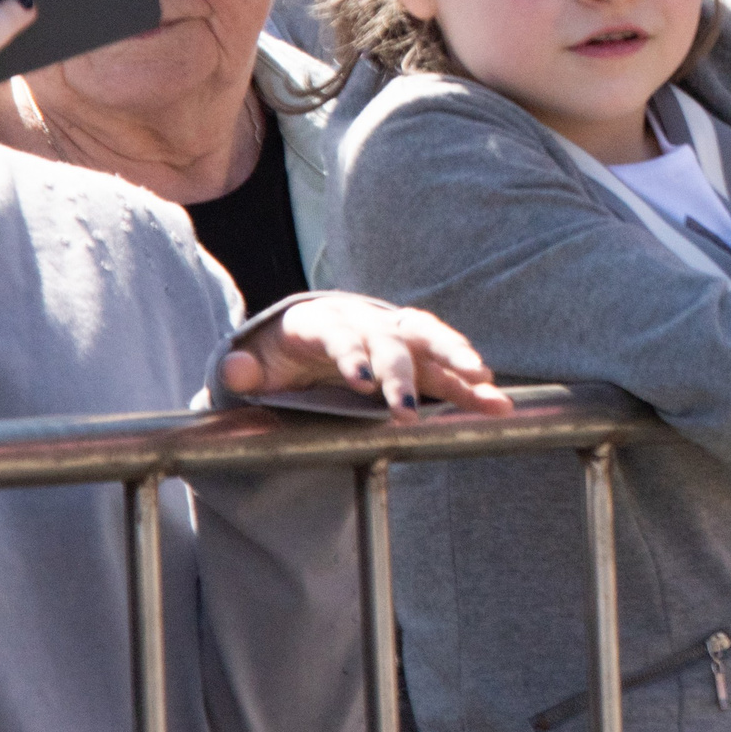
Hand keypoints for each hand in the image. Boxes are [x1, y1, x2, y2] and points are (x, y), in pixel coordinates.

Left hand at [218, 292, 514, 423]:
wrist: (303, 344)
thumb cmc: (279, 358)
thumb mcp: (254, 364)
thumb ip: (242, 369)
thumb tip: (235, 371)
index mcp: (320, 320)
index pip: (337, 333)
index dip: (350, 354)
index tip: (362, 384)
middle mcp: (363, 319)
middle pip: (387, 339)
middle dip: (400, 373)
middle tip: (405, 411)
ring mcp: (392, 333)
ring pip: (428, 339)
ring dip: (455, 359)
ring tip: (481, 380)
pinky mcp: (415, 354)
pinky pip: (446, 365)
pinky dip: (471, 382)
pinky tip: (496, 401)